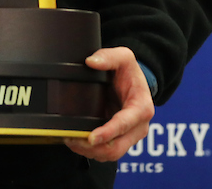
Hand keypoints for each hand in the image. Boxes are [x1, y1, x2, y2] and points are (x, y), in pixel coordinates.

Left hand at [64, 46, 153, 161]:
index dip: (108, 133)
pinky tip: (76, 142)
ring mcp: (129, 136)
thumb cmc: (129, 71)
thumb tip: (91, 62)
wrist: (133, 81)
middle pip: (117, 148)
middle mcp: (139, 127)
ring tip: (70, 141)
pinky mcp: (119, 140)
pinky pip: (105, 152)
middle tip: (72, 139)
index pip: (124, 124)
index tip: (91, 138)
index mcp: (142, 108)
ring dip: (89, 152)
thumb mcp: (123, 57)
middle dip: (93, 148)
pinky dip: (90, 151)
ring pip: (110, 154)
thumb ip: (109, 57)